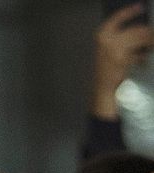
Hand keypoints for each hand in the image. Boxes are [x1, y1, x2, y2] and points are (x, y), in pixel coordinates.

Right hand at [93, 4, 153, 118]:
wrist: (101, 87)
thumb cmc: (106, 68)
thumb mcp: (108, 48)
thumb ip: (120, 36)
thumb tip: (141, 28)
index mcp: (102, 34)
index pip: (119, 17)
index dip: (130, 11)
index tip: (141, 6)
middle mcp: (108, 39)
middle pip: (136, 29)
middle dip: (148, 33)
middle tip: (152, 37)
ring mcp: (115, 49)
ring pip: (140, 40)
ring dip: (149, 43)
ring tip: (150, 47)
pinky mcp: (123, 60)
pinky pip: (139, 55)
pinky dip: (143, 58)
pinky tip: (142, 61)